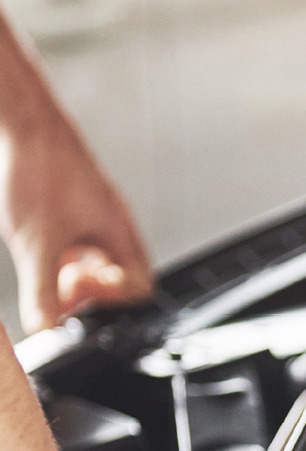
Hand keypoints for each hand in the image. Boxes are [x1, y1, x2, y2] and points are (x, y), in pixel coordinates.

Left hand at [0, 13, 151, 333]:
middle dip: (89, 289)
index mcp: (118, 233)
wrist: (20, 121)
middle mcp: (112, 223)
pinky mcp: (74, 202)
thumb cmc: (38, 167)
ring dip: (74, 271)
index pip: (139, 288)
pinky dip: (62, 251)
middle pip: (120, 276)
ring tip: (47, 263)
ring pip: (98, 258)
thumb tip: (46, 329)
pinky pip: (79, 239)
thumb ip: (42, 292)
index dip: (110, 301)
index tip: (77, 294)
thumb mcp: (36, 244)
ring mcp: (94, 212)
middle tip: (60, 284)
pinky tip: (38, 241)